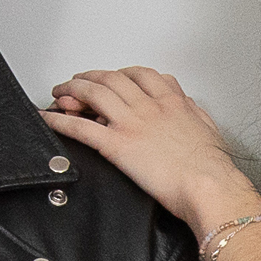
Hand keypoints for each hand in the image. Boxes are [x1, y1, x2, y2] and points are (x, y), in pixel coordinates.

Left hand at [42, 67, 253, 237]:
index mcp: (171, 101)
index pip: (139, 75)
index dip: (120, 74)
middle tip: (77, 82)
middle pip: (110, 78)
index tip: (111, 79)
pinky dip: (59, 119)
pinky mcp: (118, 145)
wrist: (210, 186)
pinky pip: (81, 127)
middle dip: (89, 77)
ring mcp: (131, 123)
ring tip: (59, 92)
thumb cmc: (212, 166)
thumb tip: (188, 107)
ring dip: (71, 89)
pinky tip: (48, 116)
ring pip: (93, 93)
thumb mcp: (208, 129)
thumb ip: (193, 113)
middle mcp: (148, 106)